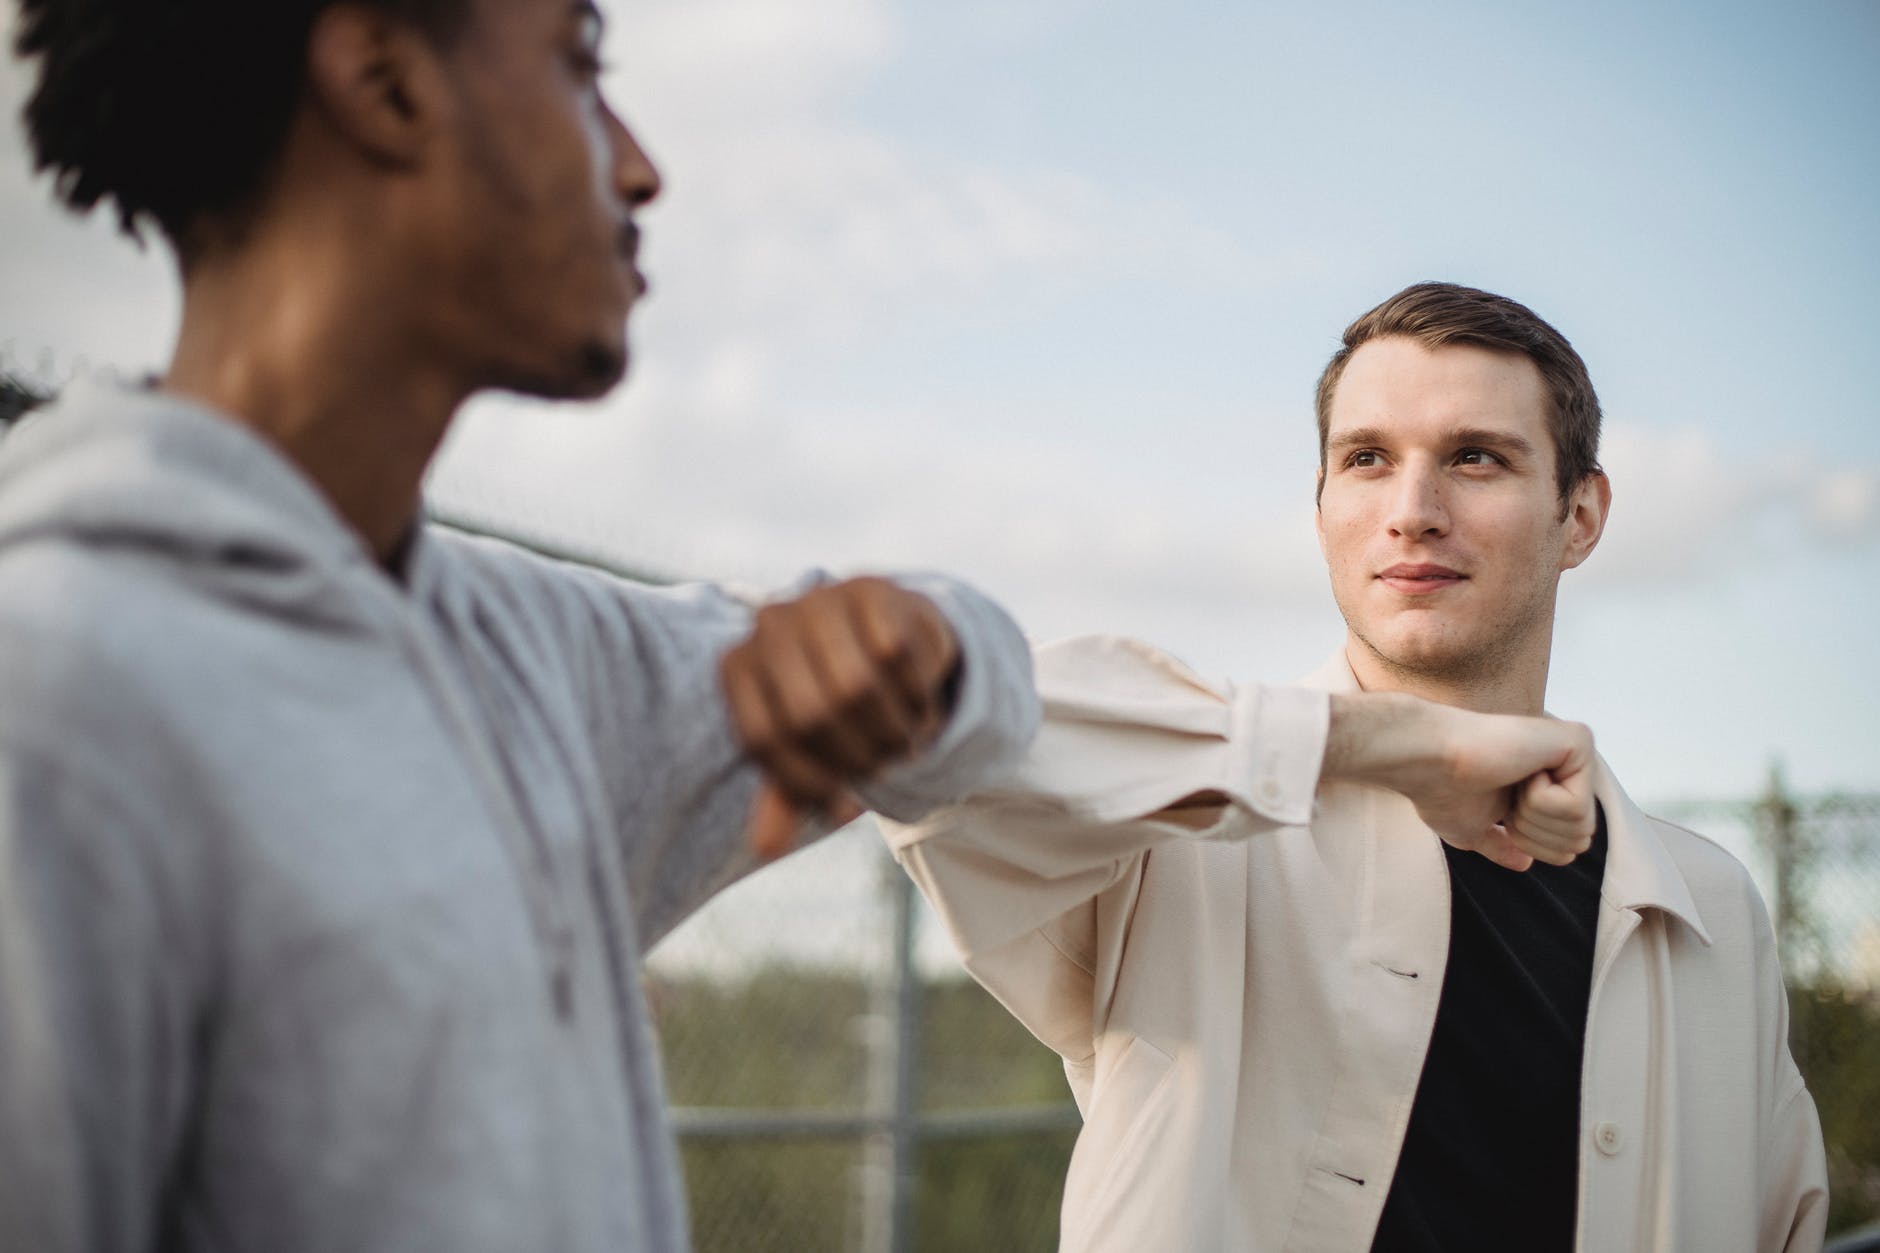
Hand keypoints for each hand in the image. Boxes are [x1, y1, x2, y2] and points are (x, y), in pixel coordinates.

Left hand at [720, 577, 961, 860]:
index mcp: (737, 665)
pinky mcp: (868, 588)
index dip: (806, 782)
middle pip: (812, 714)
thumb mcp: (807, 747)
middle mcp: (768, 625)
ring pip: (857, 685)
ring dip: (890, 729)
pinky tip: (919, 703)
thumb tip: (766, 848)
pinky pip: (895, 655)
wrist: (884, 634)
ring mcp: (817, 599)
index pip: (764, 739)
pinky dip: (913, 693)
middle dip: (856, 756)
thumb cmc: (834, 700)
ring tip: (904, 743)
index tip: (839, 805)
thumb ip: (785, 793)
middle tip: (883, 770)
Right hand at [1325, 693, 1595, 871]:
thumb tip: (1525, 862)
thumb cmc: (1440, 788)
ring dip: (1533, 817)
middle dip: (1534, 834)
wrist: (1427, 758)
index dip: (1533, 844)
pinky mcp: (1579, 741)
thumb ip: (1501, 844)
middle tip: (1505, 799)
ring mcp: (1578, 748)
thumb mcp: (1471, 827)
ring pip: (1581, 825)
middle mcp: (1569, 760)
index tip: (1500, 815)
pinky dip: (1539, 800)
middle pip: (1582, 838)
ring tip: (1510, 782)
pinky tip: (1520, 771)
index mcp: (1547, 779)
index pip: (1571, 842)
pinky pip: (1575, 806)